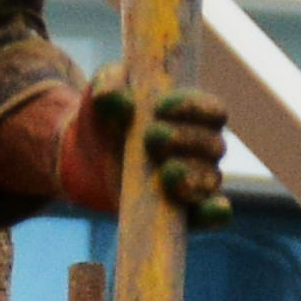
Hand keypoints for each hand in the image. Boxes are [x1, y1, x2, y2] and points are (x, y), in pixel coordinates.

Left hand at [0, 80, 230, 227]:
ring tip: (164, 172)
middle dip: (185, 140)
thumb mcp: (101, 93)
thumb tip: (116, 100)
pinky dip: (213, 212)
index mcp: (192, 115)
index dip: (194, 108)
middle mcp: (200, 147)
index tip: (160, 108)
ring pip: (212, 178)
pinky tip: (213, 209)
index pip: (214, 111)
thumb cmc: (106, 115)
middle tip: (150, 136)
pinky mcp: (180, 209)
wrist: (87, 155)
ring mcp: (193, 180)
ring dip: (192, 175)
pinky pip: (207, 214)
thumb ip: (108, 87)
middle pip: (214, 145)